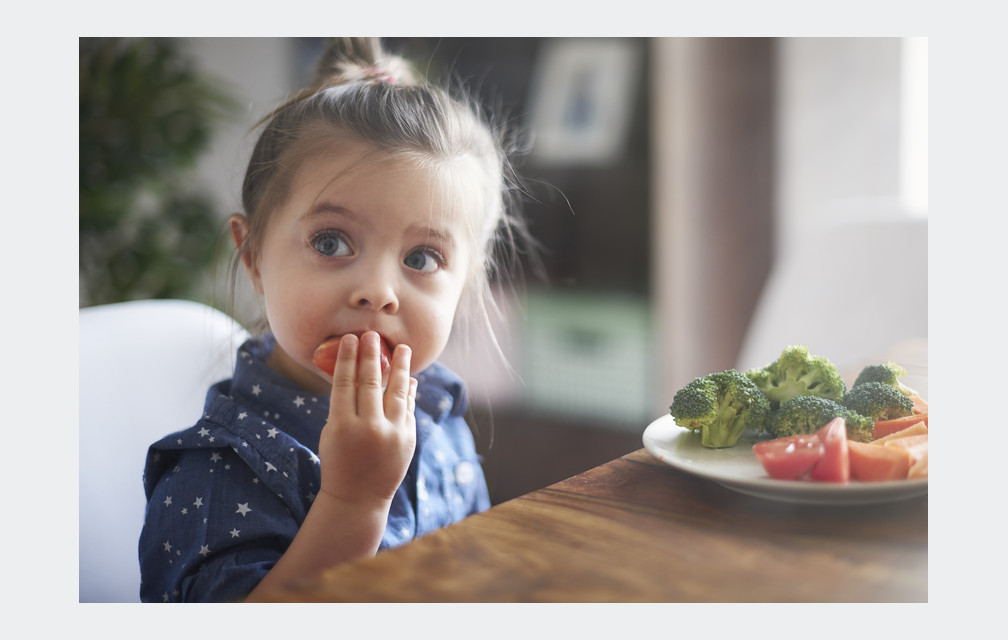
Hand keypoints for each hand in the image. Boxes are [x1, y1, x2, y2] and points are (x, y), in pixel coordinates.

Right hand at [317, 331, 417, 506]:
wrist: (358, 498)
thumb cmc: (338, 460)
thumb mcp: (332, 433)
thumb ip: (345, 406)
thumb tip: (360, 373)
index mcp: (342, 426)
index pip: (345, 383)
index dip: (348, 358)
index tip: (351, 339)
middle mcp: (368, 429)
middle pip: (370, 383)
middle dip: (372, 355)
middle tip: (372, 335)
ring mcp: (391, 434)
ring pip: (397, 392)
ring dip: (400, 367)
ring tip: (403, 348)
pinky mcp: (408, 439)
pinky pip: (408, 408)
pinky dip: (409, 392)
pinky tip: (409, 378)